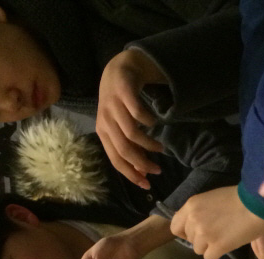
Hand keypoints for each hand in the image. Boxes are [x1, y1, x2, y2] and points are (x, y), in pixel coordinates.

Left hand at [95, 50, 165, 188]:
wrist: (118, 69)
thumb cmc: (120, 103)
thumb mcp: (121, 127)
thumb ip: (129, 147)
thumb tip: (141, 173)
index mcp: (103, 132)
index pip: (116, 159)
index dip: (131, 174)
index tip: (147, 184)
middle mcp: (105, 120)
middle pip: (124, 149)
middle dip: (143, 163)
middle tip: (158, 169)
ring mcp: (113, 106)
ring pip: (131, 134)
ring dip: (148, 144)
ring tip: (160, 148)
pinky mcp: (123, 92)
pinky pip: (137, 112)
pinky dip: (148, 122)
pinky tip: (155, 124)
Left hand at [171, 186, 263, 258]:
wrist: (257, 204)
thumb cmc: (239, 198)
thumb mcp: (212, 198)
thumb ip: (200, 211)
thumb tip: (196, 225)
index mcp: (191, 205)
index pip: (175, 226)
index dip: (185, 231)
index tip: (196, 232)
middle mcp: (194, 220)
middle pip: (189, 239)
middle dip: (201, 238)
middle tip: (217, 232)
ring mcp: (204, 234)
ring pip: (198, 250)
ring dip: (210, 246)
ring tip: (224, 237)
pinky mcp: (217, 247)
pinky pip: (209, 257)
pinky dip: (218, 253)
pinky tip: (227, 244)